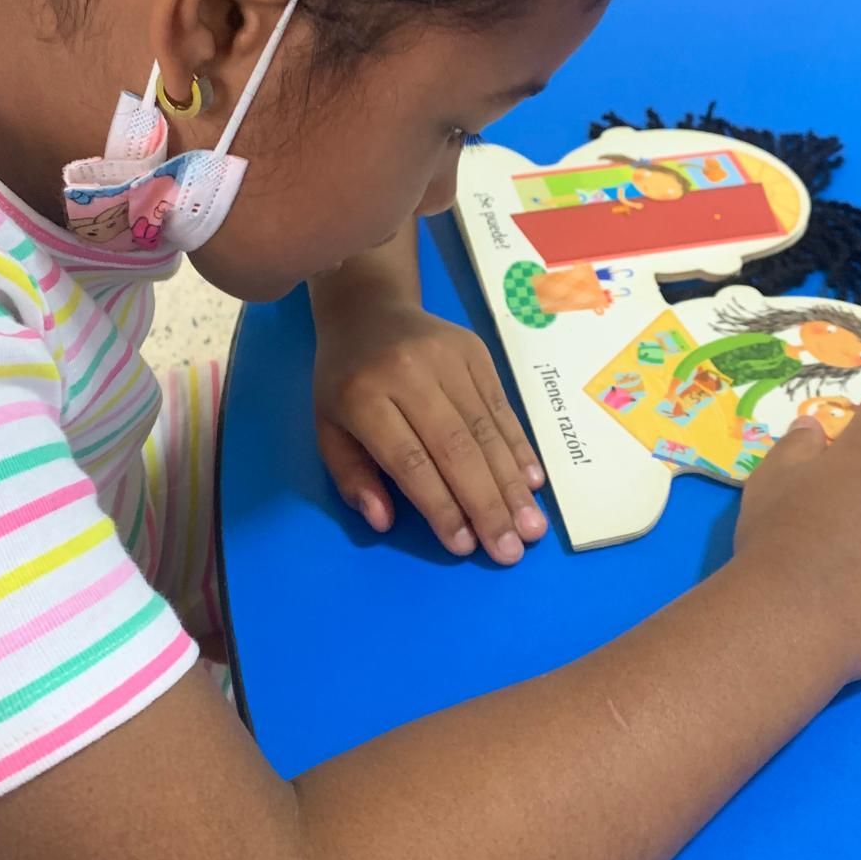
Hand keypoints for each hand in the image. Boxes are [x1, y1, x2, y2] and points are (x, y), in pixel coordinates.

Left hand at [313, 302, 546, 563]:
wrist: (369, 309)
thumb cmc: (345, 380)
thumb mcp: (328, 428)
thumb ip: (352, 477)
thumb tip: (383, 521)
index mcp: (363, 396)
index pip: (409, 459)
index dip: (440, 504)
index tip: (464, 546)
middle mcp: (409, 374)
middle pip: (456, 447)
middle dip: (486, 504)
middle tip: (510, 550)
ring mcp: (448, 358)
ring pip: (486, 430)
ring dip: (511, 484)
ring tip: (531, 528)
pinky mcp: (476, 352)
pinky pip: (501, 408)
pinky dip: (518, 449)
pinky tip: (532, 484)